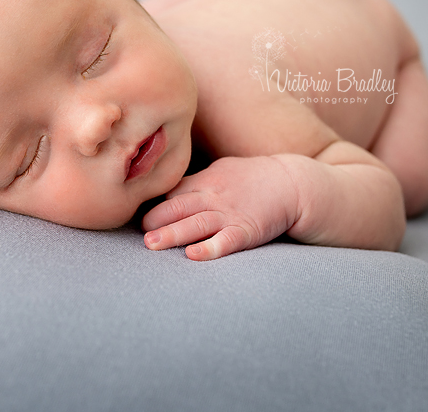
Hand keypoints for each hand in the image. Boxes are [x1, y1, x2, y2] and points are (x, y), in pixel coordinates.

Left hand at [142, 156, 298, 260]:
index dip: (152, 205)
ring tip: (152, 245)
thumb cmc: (253, 178)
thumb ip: (195, 182)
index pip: (171, 192)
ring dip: (172, 234)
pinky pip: (226, 241)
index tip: (135, 217)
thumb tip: (166, 192)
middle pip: (178, 207)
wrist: (293, 183)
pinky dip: (210, 248)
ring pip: (196, 224)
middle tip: (139, 233)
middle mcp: (213, 197)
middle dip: (155, 220)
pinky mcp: (247, 231)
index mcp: (205, 182)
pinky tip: (194, 255)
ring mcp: (230, 214)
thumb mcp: (221, 171)